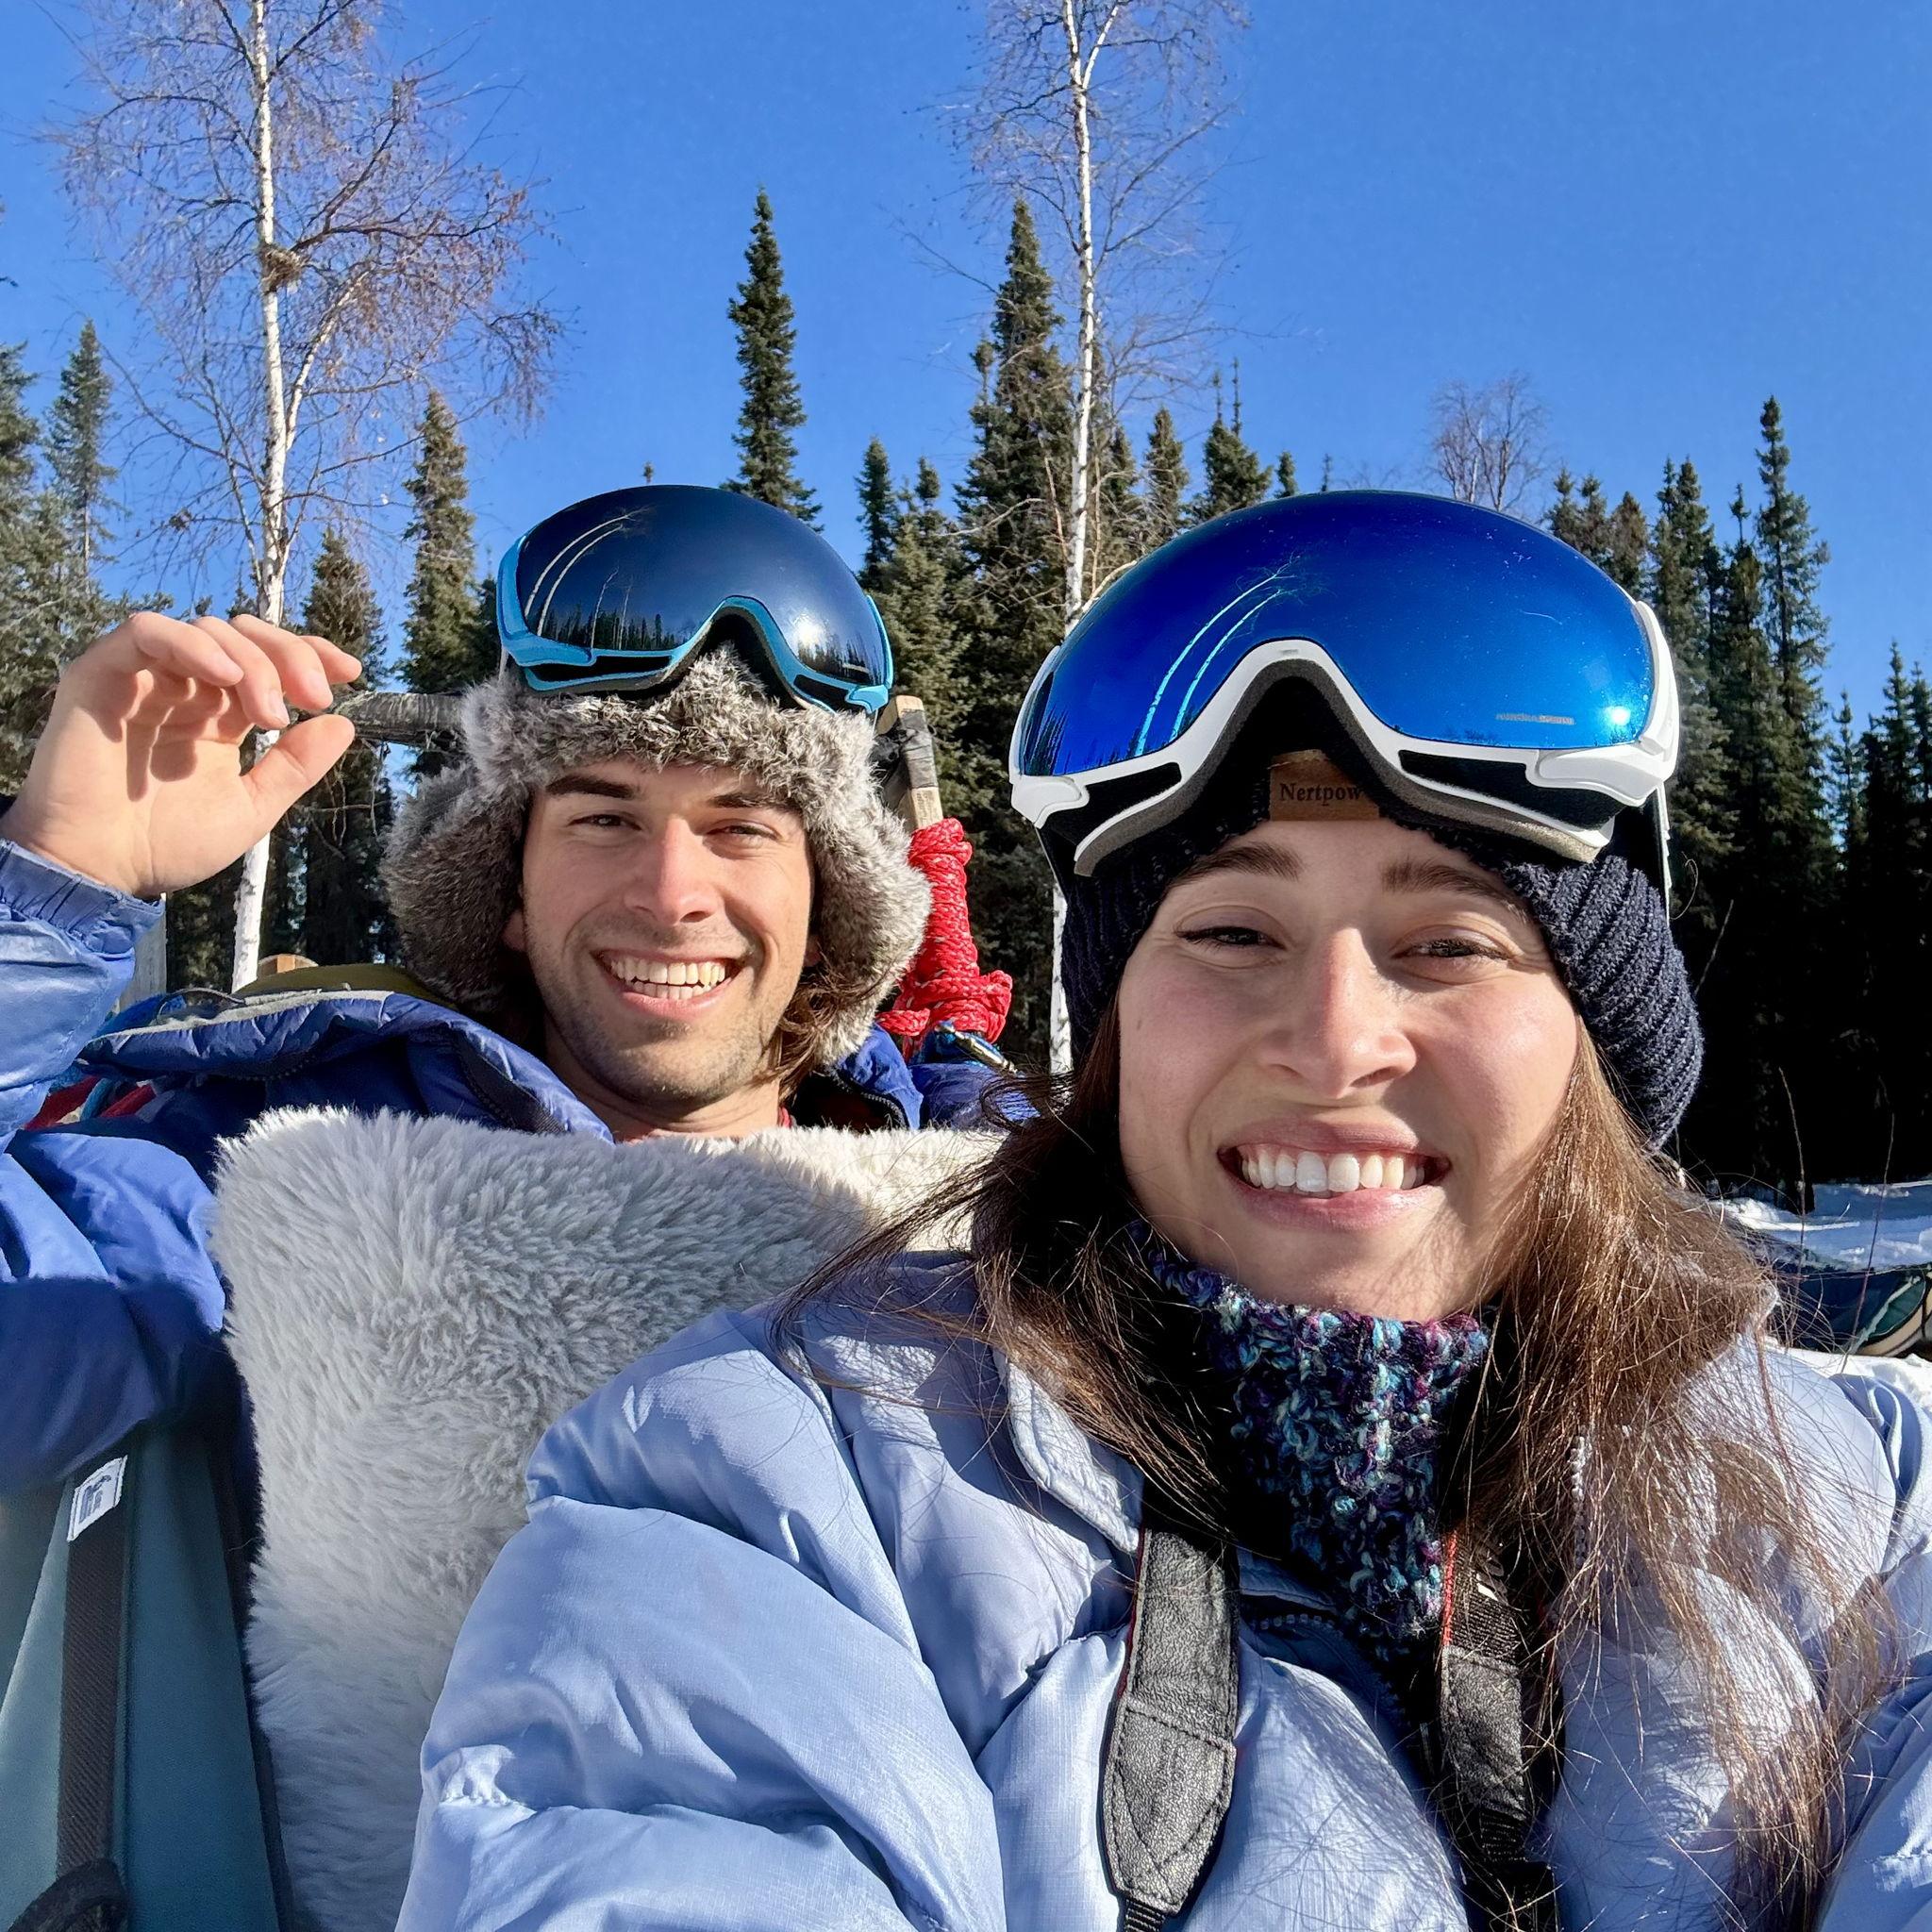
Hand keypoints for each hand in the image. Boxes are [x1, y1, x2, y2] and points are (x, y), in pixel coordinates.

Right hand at [0, 611, 362, 898]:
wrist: (99, 870)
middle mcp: (184, 688)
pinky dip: (193, 644)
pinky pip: (146, 631)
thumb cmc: (166, 844)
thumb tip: (345, 724)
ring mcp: (144, 678)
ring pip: (207, 631)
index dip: (310, 655)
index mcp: (219, 715)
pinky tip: (226, 675)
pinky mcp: (102, 674)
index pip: (269, 662)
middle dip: (291, 657)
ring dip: (252, 662)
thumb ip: (295, 766)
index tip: (350, 673)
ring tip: (270, 714)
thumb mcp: (252, 807)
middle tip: (315, 698)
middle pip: (245, 638)